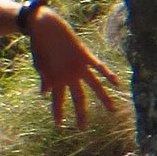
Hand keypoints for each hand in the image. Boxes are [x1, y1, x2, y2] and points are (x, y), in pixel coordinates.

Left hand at [29, 8, 118, 127]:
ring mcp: (80, 66)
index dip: (58, 113)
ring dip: (104, 99)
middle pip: (78, 98)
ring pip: (95, 86)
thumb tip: (46, 94)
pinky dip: (109, 74)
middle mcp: (70, 74)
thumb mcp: (39, 65)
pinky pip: (100, 67)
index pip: (58, 101)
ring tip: (112, 111)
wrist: (46, 27)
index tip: (59, 126)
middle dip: (80, 114)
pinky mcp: (86, 56)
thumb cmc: (39, 46)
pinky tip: (117, 83)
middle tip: (82, 129)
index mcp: (56, 78)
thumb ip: (45, 79)